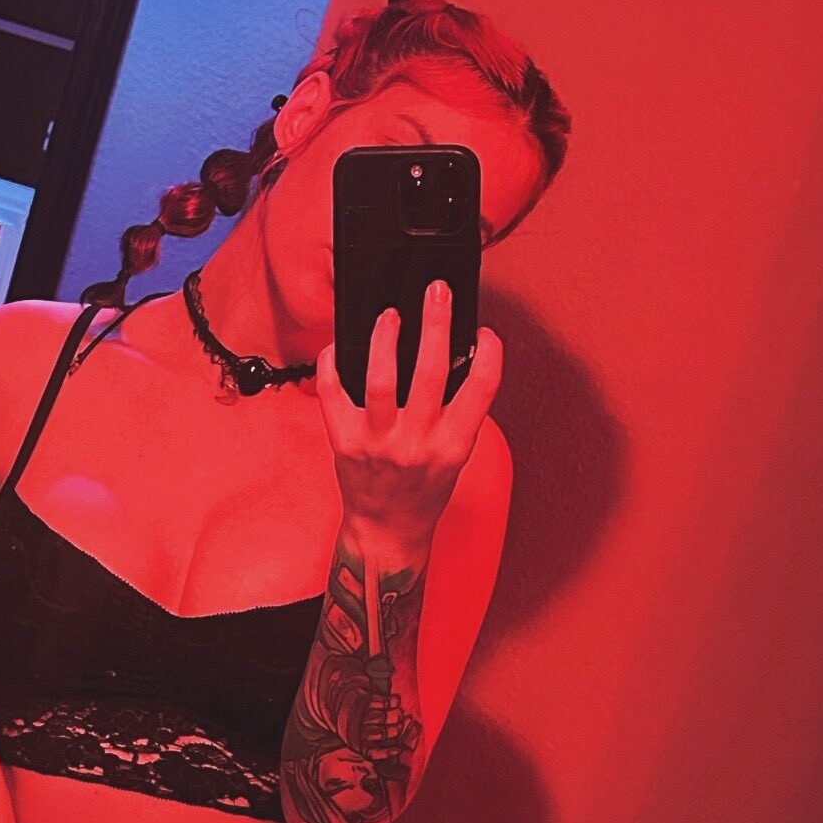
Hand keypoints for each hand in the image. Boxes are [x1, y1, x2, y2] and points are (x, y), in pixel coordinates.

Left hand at [316, 280, 501, 541]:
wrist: (387, 530)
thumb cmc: (423, 490)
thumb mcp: (455, 455)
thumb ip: (458, 413)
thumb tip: (454, 355)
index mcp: (453, 445)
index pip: (482, 389)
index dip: (490, 353)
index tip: (485, 331)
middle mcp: (417, 443)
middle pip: (430, 372)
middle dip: (436, 323)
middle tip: (436, 292)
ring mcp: (379, 443)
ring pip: (381, 379)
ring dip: (385, 338)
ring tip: (389, 315)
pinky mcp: (345, 442)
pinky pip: (334, 394)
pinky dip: (332, 364)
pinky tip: (339, 345)